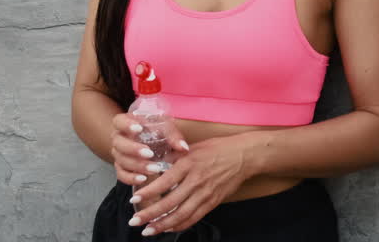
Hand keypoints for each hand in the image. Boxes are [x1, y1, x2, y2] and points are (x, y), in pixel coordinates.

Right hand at [109, 112, 188, 186]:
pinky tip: (143, 179)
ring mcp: (118, 154)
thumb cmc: (158, 131)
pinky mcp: (121, 167)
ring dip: (137, 166)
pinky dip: (131, 178)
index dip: (127, 124)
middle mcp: (119, 138)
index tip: (139, 129)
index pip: (119, 121)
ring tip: (154, 169)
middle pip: (119, 143)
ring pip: (121, 160)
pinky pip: (121, 174)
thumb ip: (173, 136)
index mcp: (126, 123)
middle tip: (150, 154)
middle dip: (134, 149)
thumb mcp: (166, 129)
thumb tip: (183, 147)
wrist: (151, 143)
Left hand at [126, 133, 257, 234]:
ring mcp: (205, 193)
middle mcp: (196, 181)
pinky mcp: (213, 202)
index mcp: (189, 164)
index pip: (164, 182)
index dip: (148, 192)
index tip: (134, 198)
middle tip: (135, 221)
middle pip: (170, 203)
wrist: (244, 156)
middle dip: (150, 214)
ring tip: (148, 230)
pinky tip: (169, 228)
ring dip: (163, 225)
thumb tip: (156, 163)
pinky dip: (180, 225)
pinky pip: (194, 218)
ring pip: (181, 215)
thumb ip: (175, 157)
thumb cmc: (218, 148)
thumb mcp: (194, 147)